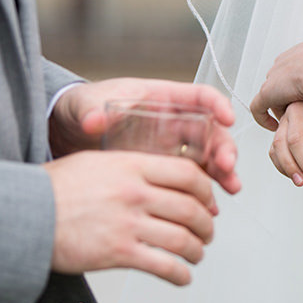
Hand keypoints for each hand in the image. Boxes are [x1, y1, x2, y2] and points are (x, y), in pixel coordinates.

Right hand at [45, 149, 215, 285]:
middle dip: (206, 223)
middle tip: (207, 231)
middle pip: (192, 207)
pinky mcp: (118, 253)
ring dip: (197, 249)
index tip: (208, 200)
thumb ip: (130, 166)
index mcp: (132, 165)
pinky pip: (164, 265)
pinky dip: (180, 273)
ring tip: (196, 254)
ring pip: (183, 238)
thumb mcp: (95, 161)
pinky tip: (182, 275)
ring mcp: (128, 223)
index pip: (188, 174)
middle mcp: (135, 192)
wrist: (23, 215)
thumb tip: (157, 177)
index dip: (207, 190)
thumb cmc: (52, 189)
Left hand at [51, 78, 239, 193]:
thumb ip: (92, 112)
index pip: (200, 96)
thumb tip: (93, 120)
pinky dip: (203, 191)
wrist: (70, 133)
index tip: (227, 118)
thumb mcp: (88, 105)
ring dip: (222, 172)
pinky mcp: (166, 169)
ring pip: (208, 156)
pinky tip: (210, 206)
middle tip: (227, 165)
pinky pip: (191, 179)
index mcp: (163, 99)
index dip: (218, 104)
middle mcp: (174, 122)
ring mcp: (173, 146)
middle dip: (224, 147)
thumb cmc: (86, 109)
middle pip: (211, 130)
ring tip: (231, 187)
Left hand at [250, 36, 302, 129]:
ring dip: (280, 105)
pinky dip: (264, 118)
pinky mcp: (268, 91)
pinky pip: (259, 107)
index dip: (302, 81)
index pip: (298, 65)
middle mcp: (289, 59)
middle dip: (288, 91)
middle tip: (301, 110)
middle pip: (283, 76)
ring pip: (273, 91)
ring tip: (291, 121)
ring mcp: (276, 75)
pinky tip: (273, 127)